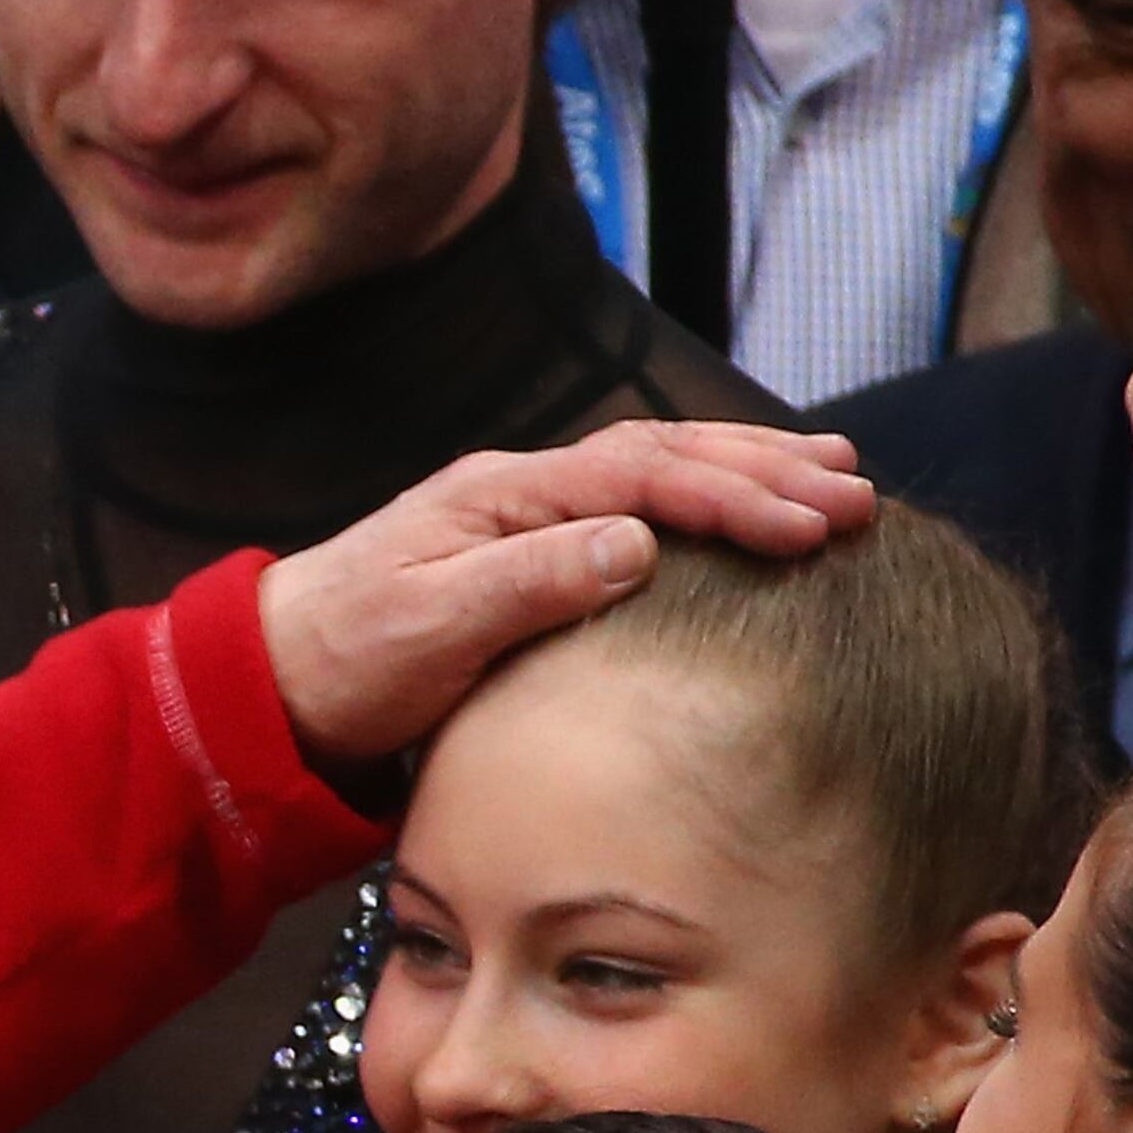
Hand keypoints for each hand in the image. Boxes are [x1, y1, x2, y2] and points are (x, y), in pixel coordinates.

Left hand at [258, 421, 874, 765]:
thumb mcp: (429, 630)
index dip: (732, 494)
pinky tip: (748, 511)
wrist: (273, 677)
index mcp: (501, 494)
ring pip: (657, 468)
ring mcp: (527, 514)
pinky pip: (638, 504)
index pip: (640, 474)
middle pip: (662, 454)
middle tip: (859, 495)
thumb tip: (639, 543)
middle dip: (764, 469)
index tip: (813, 525)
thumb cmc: (345, 658)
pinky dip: (705, 499)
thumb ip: (528, 585)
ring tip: (835, 472)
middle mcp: (520, 488)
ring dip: (746, 468)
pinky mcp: (532, 550)